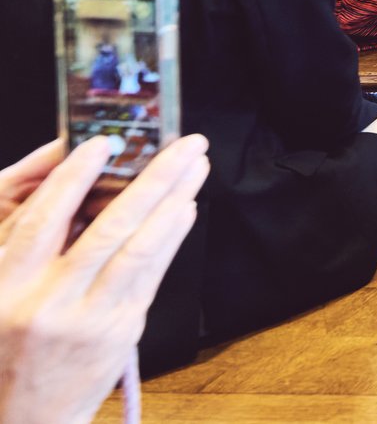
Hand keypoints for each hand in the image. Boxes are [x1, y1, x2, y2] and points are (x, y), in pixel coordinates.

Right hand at [0, 134, 208, 423]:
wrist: (22, 419)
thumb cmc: (7, 349)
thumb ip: (25, 249)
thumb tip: (75, 188)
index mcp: (6, 288)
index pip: (42, 221)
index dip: (72, 178)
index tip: (102, 142)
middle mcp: (48, 302)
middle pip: (108, 227)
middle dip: (152, 177)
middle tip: (183, 143)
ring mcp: (88, 319)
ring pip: (139, 248)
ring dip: (174, 199)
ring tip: (195, 167)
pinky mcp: (120, 333)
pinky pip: (150, 275)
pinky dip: (170, 238)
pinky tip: (185, 210)